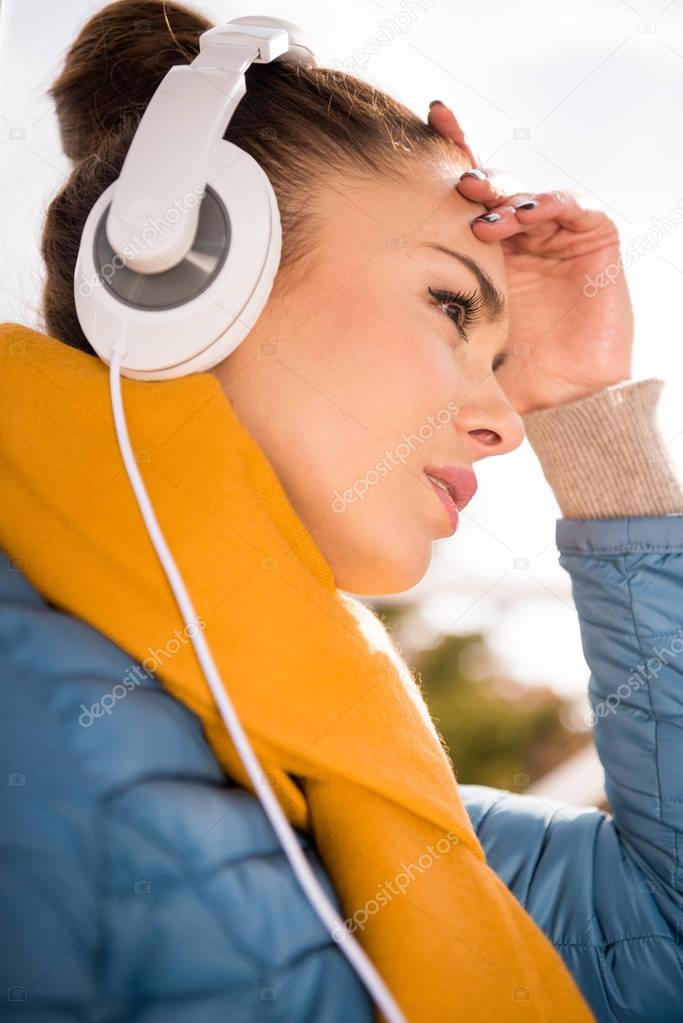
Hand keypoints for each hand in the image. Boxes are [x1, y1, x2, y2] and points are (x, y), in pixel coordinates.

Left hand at [427, 101, 633, 414]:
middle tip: (452, 176)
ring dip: (502, 193)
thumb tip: (359, 339)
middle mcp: (518, 236)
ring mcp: (555, 234)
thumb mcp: (461, 347)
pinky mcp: (592, 238)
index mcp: (484, 253)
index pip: (462, 199)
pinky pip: (569, 206)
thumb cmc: (515, 374)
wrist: (570, 400)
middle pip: (492, 184)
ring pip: (525, 192)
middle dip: (470, 169)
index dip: (446, 158)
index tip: (418, 129)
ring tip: (480, 208)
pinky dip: (545, 204)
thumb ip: (427, 332)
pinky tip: (522, 216)